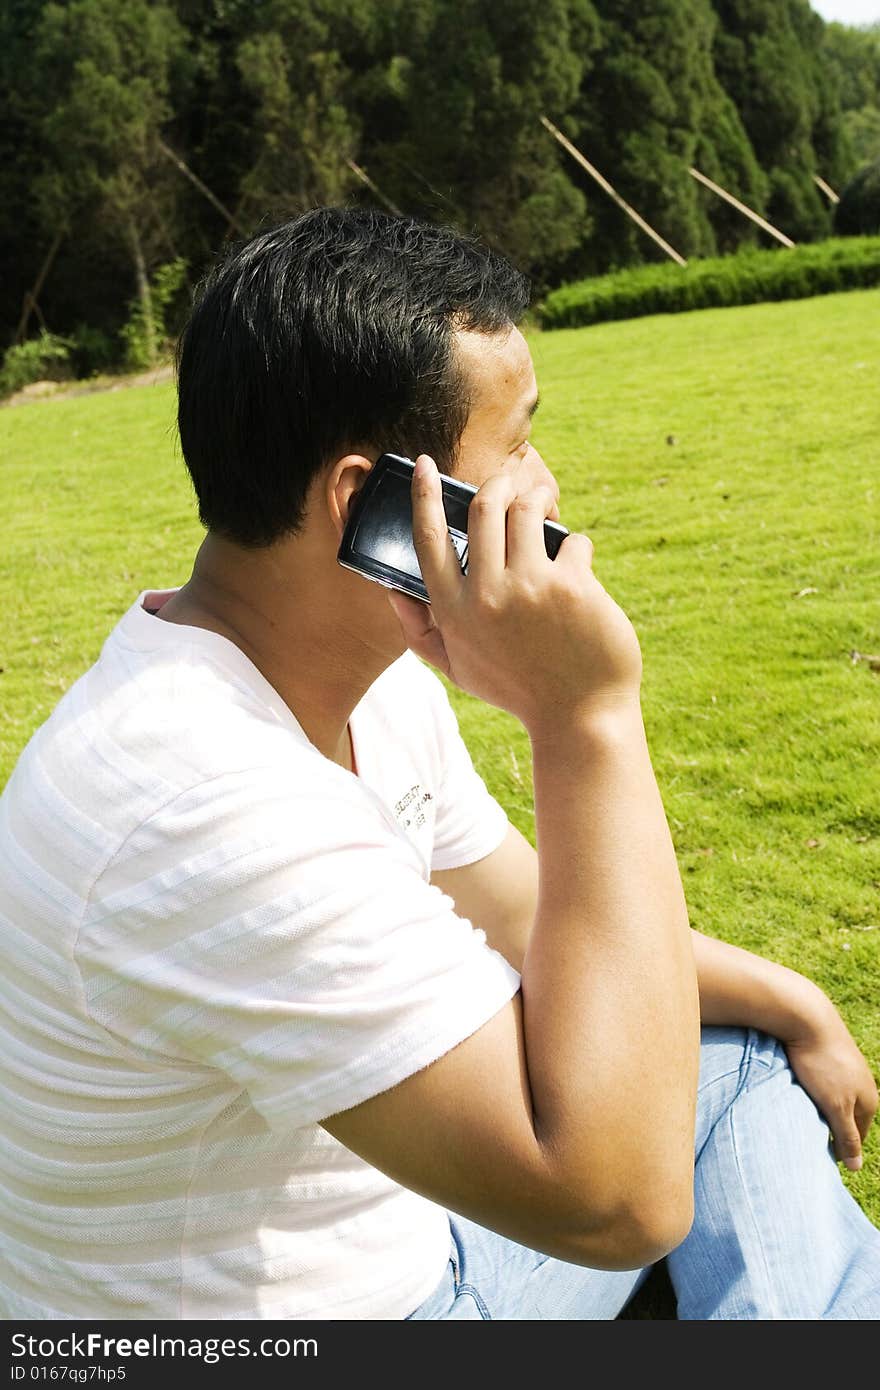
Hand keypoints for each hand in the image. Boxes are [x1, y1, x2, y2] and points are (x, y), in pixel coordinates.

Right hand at [386, 453, 643, 732]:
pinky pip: (573, 542)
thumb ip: (420, 631)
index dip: (424, 495)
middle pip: (483, 507)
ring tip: (547, 509)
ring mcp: (529, 588)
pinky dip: (576, 550)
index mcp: (453, 611)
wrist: (579, 717)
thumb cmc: (517, 690)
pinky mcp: (572, 587)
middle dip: (500, 484)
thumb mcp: (458, 670)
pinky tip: (580, 574)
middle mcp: (486, 595)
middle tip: (512, 485)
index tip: (426, 465)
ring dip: (539, 500)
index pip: (427, 538)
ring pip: (528, 511)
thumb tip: (392, 590)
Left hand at [783, 1011, 877, 1171]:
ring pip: (832, 1098)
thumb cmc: (822, 1064)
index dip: (839, 1148)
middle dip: (828, 1127)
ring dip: (817, 1107)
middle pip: (845, 1116)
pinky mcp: (828, 1054)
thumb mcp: (835, 1106)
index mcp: (869, 1099)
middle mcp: (861, 1083)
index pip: (857, 1136)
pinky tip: (796, 1089)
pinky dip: (810, 1089)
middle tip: (805, 1135)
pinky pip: (821, 1081)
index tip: (818, 1157)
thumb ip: (846, 1136)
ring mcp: (846, 1067)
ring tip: (798, 1113)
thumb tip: (856, 1167)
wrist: (806, 1017)